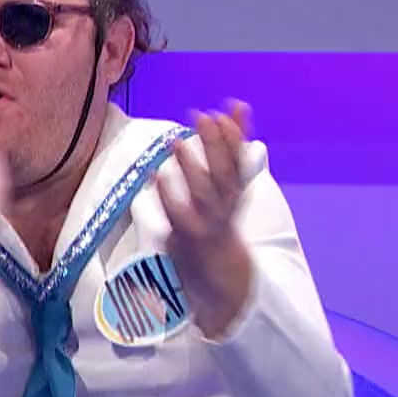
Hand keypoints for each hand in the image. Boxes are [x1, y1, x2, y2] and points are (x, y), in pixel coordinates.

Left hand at [156, 100, 255, 337]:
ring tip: (176, 141)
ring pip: (204, 194)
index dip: (238, 134)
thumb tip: (233, 128)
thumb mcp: (226, 202)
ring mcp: (208, 227)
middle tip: (203, 116)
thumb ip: (226, 165)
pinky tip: (156, 177)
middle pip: (225, 174)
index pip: (240, 160)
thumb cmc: (219, 238)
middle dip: (216, 145)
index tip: (235, 105)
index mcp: (234, 199)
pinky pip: (178, 218)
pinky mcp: (188, 243)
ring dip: (191, 167)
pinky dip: (168, 197)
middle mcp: (225, 211)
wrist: (224, 291)